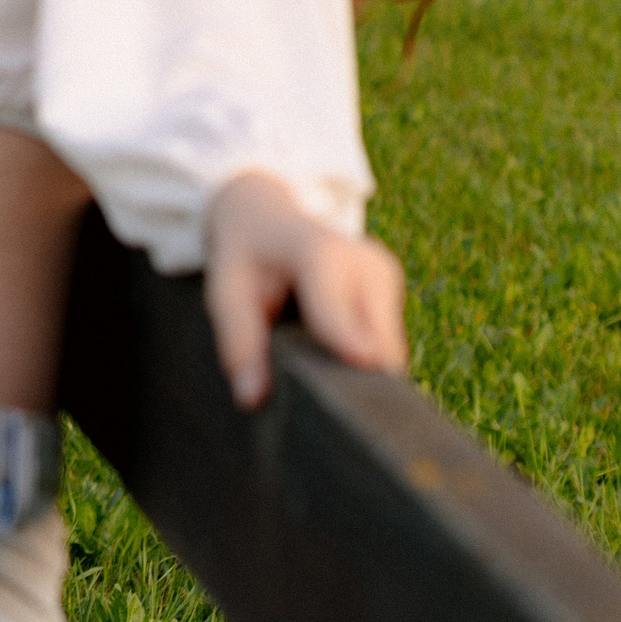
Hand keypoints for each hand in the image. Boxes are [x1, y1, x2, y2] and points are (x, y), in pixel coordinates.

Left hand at [203, 170, 407, 408]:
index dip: (347, 344)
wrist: (266, 217)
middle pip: (376, 342)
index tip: (362, 370)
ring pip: (388, 350)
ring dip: (357, 370)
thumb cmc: (244, 258)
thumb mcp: (226, 292)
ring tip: (315, 365)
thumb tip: (252, 399)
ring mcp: (386, 275)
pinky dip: (362, 358)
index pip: (339, 313)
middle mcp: (366, 262)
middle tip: (321, 404)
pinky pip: (386, 344)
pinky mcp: (393, 290)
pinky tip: (332, 350)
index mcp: (321, 254)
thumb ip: (239, 343)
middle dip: (352, 377)